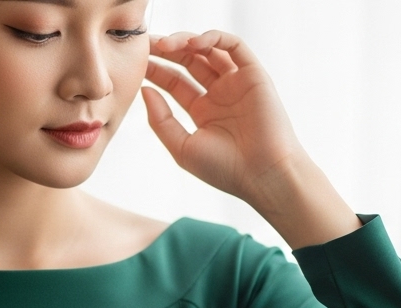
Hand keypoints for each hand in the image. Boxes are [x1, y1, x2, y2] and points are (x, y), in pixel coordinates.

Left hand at [143, 31, 358, 247]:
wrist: (263, 175)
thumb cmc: (225, 169)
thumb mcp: (182, 147)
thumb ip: (160, 120)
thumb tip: (145, 90)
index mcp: (202, 111)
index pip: (174, 81)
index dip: (156, 69)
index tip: (137, 61)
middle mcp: (219, 94)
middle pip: (189, 62)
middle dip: (168, 50)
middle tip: (147, 44)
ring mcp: (237, 83)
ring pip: (210, 50)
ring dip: (187, 41)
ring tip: (166, 44)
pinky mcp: (254, 74)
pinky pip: (235, 46)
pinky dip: (215, 38)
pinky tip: (194, 43)